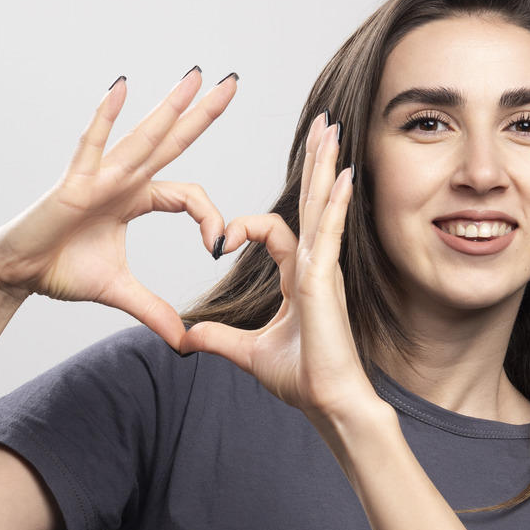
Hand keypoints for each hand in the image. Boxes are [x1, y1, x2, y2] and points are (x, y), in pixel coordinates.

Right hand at [0, 69, 233, 351]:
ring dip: (169, 106)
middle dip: (202, 113)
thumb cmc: (60, 270)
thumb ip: (154, 311)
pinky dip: (105, 117)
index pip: (188, 194)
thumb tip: (184, 342)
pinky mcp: (73, 182)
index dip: (210, 218)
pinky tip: (121, 86)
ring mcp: (98, 175)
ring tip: (196, 75)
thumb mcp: (119, 293)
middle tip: (233, 82)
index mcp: (136, 198)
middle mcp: (121, 178)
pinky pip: (92, 144)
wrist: (16, 273)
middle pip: (172, 141)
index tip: (219, 247)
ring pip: (143, 137)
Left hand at [180, 111, 377, 425]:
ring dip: (326, 168)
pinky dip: (334, 204)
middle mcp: (315, 267)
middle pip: (311, 204)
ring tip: (331, 131)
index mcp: (299, 279)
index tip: (220, 239)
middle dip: (315, 164)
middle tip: (320, 126)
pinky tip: (342, 176)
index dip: (244, 228)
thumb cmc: (303, 380)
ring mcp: (324, 271)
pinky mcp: (325, 281)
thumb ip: (218, 339)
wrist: (329, 403)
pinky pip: (328, 233)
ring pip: (322, 208)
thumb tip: (187, 337)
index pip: (274, 233)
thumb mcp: (248, 353)